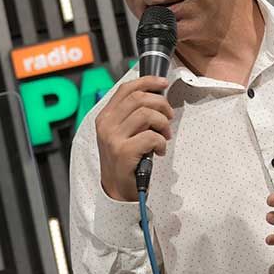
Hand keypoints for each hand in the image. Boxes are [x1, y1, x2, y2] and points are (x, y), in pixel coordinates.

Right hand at [95, 76, 173, 201]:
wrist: (117, 191)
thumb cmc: (125, 161)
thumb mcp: (122, 134)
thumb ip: (132, 116)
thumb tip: (157, 97)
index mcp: (105, 117)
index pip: (126, 89)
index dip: (147, 82)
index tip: (163, 83)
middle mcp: (106, 125)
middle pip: (139, 98)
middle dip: (161, 105)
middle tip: (168, 118)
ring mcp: (113, 138)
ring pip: (146, 114)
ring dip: (162, 123)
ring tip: (164, 135)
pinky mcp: (123, 152)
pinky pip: (151, 136)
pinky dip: (161, 142)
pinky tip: (159, 151)